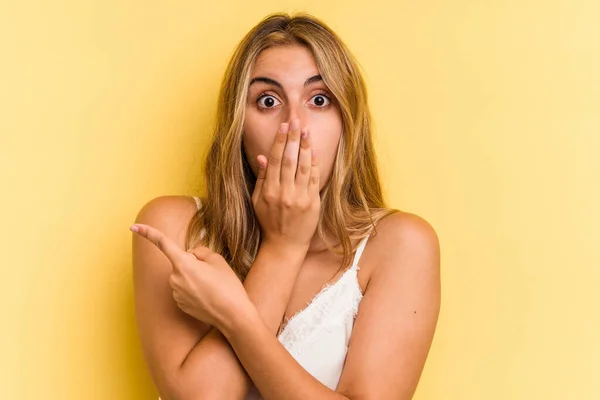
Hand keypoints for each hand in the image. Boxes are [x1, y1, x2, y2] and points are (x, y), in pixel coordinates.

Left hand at [130, 223, 250, 329]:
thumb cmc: (227, 286)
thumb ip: (200, 252)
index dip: (148, 233)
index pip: (163, 243)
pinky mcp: (180, 305)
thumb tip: (191, 255)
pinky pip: (185, 290)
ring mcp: (176, 293)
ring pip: (183, 277)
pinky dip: (195, 290)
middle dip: (193, 263)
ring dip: (195, 277)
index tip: (133, 227)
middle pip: (181, 262)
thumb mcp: (218, 261)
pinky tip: (208, 297)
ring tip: (213, 287)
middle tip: (213, 274)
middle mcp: (175, 279)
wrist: (233, 316)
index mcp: (183, 264)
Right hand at [251, 118, 320, 249]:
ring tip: (306, 131)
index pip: (275, 160)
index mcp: (269, 191)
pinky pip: (314, 179)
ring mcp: (299, 198)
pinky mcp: (312, 203)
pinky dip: (315, 164)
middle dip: (293, 139)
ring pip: (303, 167)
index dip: (280, 142)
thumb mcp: (258, 201)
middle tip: (296, 121)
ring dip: (305, 147)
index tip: (284, 127)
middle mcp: (284, 193)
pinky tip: (314, 151)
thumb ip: (262, 178)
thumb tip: (262, 156)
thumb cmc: (269, 222)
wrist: (285, 245)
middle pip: (290, 160)